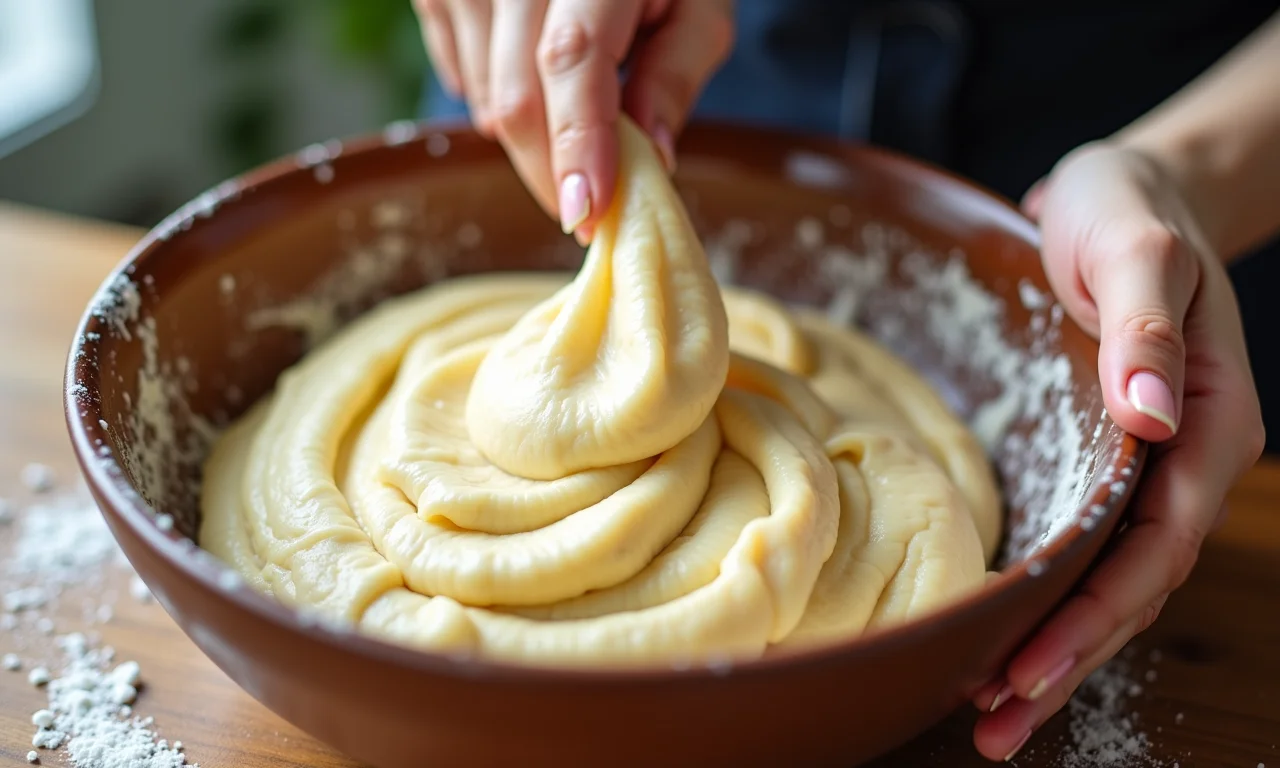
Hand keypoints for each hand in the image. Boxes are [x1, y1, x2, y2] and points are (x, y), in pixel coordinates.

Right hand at [413, 0, 733, 241]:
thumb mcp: (698, 9)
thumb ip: (676, 78)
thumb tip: (650, 161)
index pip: (571, 58)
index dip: (577, 143)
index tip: (588, 213)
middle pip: (518, 98)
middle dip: (552, 173)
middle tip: (589, 211)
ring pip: (486, 101)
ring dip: (532, 142)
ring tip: (575, 124)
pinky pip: (459, 80)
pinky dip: (498, 107)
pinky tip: (536, 85)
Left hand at [970, 142, 1264, 760]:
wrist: (1125, 193)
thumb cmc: (1130, 213)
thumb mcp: (1134, 252)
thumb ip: (1145, 331)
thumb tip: (1150, 413)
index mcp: (1208, 425)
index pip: (1153, 548)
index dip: (1093, 616)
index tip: (1029, 666)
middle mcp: (1184, 461)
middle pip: (1131, 587)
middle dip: (1066, 659)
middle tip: (994, 724)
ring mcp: (1147, 466)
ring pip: (1109, 580)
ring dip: (1056, 648)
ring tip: (992, 710)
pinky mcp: (1105, 458)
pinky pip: (1087, 546)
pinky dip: (1051, 597)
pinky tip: (1006, 634)